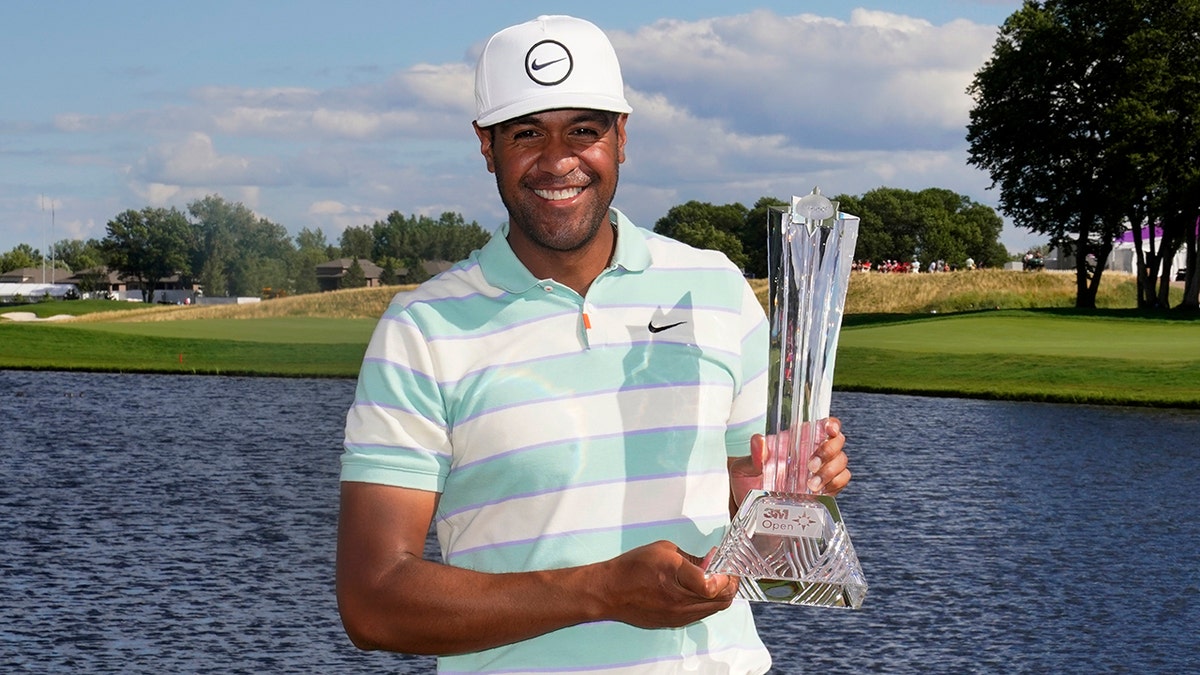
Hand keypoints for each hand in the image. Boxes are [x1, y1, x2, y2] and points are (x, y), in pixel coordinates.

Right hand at [598, 541, 737, 628]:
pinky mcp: (675, 622)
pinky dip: (707, 602)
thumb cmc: (632, 568)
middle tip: (727, 572)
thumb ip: (692, 558)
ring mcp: (678, 615)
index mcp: (676, 575)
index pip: (713, 585)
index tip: (725, 565)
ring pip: (715, 609)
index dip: (726, 575)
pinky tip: (698, 590)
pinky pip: (701, 614)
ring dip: (720, 595)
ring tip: (713, 580)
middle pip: (722, 600)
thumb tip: (711, 562)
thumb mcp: (665, 550)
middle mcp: (679, 600)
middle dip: (730, 585)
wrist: (610, 592)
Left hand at [728, 417, 849, 509]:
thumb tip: (758, 440)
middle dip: (829, 451)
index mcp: (794, 441)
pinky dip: (835, 484)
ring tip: (811, 484)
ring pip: (841, 461)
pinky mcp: (825, 489)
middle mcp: (811, 452)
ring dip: (830, 471)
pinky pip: (841, 481)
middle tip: (811, 465)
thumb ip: (753, 456)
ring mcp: (820, 470)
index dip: (831, 424)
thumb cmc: (747, 484)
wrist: (751, 512)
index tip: (830, 429)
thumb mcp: (744, 469)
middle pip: (837, 441)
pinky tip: (819, 490)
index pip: (821, 425)